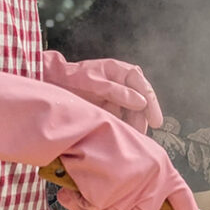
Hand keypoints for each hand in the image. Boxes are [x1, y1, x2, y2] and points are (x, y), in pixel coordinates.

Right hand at [0, 68, 207, 209]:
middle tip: (99, 189)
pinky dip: (80, 203)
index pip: (183, 201)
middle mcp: (156, 177)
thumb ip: (140, 181)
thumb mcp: (132, 157)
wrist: (79, 124)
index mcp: (163, 167)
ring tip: (86, 178)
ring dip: (94, 205)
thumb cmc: (99, 140)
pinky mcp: (115, 193)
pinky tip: (76, 182)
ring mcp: (137, 186)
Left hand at [42, 51, 162, 133]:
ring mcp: (118, 96)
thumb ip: (116, 91)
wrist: (53, 84)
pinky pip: (122, 118)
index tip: (155, 119)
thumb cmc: (71, 78)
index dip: (151, 102)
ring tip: (134, 138)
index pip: (142, 85)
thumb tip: (141, 102)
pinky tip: (126, 136)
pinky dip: (125, 127)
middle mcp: (123, 83)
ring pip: (133, 111)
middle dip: (143, 117)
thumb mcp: (93, 83)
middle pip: (141, 100)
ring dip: (135, 124)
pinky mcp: (111, 107)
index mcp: (121, 71)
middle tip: (144, 133)